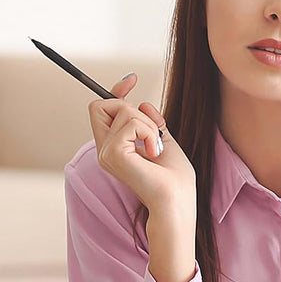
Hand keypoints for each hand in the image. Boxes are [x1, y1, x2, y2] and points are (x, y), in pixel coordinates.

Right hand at [88, 73, 195, 216]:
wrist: (177, 202)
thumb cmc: (175, 180)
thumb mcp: (164, 142)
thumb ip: (152, 124)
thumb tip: (143, 102)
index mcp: (114, 147)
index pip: (102, 109)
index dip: (116, 90)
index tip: (133, 79)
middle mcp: (105, 149)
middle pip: (102, 105)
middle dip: (130, 109)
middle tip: (151, 132)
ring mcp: (106, 152)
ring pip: (122, 110)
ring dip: (148, 124)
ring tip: (156, 148)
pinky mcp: (113, 154)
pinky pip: (132, 122)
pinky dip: (149, 132)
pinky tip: (155, 153)